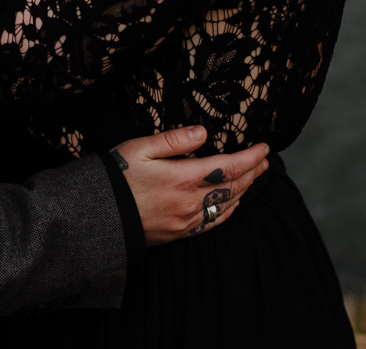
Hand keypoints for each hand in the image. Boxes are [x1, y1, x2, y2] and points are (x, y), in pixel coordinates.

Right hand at [113, 126, 269, 244]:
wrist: (100, 215)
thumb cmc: (117, 176)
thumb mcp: (139, 148)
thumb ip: (173, 139)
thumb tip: (202, 132)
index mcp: (183, 177)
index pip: (230, 166)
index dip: (251, 157)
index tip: (264, 146)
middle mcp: (191, 202)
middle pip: (234, 186)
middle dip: (254, 171)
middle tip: (265, 159)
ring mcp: (187, 220)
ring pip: (227, 204)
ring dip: (245, 189)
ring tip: (255, 175)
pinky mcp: (181, 232)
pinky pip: (214, 222)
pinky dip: (230, 209)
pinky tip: (233, 202)